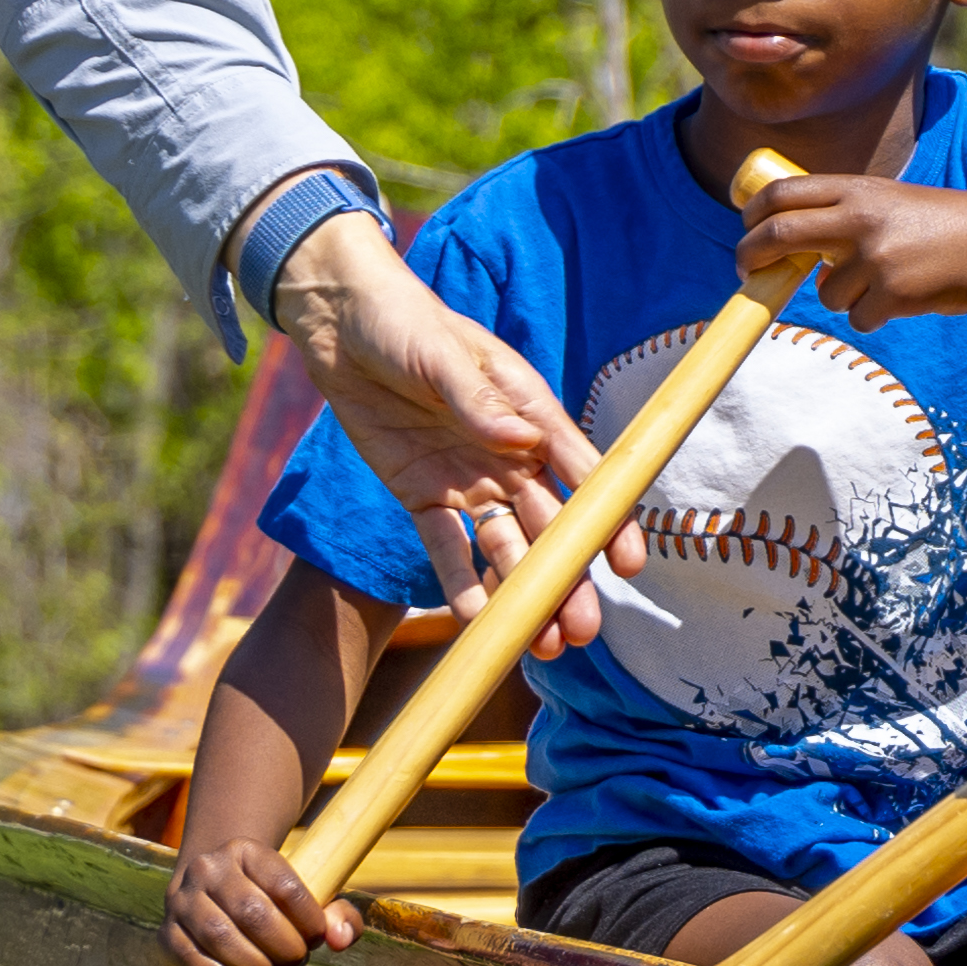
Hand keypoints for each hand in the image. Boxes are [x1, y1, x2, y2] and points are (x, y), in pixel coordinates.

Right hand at [162, 834, 354, 965]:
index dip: (309, 921)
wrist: (215, 893)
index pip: (285, 887)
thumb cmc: (273, 901)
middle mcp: (209, 868)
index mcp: (248, 852)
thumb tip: (342, 940)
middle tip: (296, 963)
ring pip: (218, 935)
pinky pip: (187, 957)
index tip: (317, 939)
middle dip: (283, 948)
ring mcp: (182, 899)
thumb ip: (338, 916)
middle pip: (252, 912)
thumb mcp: (307, 898)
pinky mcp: (167, 931)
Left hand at [275, 214, 607, 653]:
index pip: (582, 476)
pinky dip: (460, 582)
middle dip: (567, 579)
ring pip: (505, 547)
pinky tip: (476, 620)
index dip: (608, 522)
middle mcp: (507, 455)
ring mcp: (466, 479)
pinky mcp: (421, 493)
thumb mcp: (442, 353)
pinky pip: (446, 546)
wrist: (340, 322)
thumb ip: (480, 400)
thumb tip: (521, 440)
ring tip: (540, 644)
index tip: (627, 565)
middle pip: (549, 528)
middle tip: (582, 630)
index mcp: (529, 415)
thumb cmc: (404, 322)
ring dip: (522, 593)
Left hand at [735, 164, 966, 339]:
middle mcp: (860, 218)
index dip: (752, 214)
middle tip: (746, 271)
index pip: (782, 193)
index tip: (747, 229)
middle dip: (750, 256)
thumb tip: (790, 246)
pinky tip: (907, 299)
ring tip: (887, 283)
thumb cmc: (944, 228)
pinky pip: (858, 318)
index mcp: (858, 189)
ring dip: (845, 296)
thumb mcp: (892, 202)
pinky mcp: (891, 294)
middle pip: (778, 235)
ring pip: (825, 292)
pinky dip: (875, 316)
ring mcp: (874, 257)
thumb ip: (846, 212)